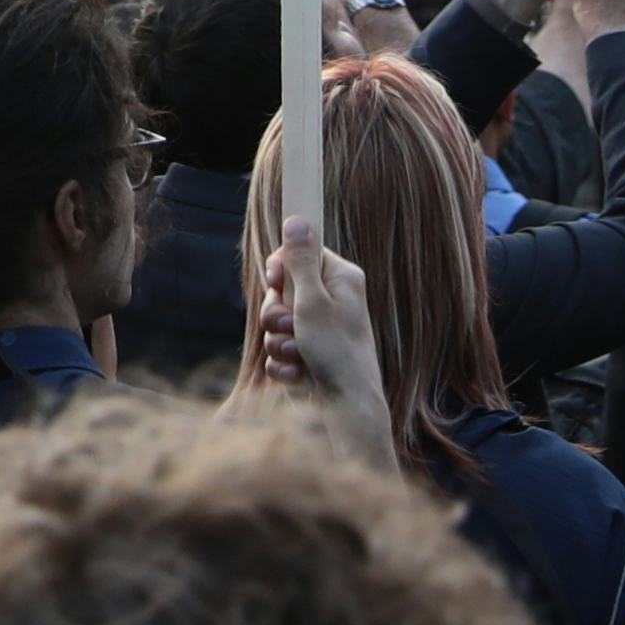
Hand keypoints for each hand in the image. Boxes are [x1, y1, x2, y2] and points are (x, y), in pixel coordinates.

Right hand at [253, 216, 391, 443]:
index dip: (281, 268)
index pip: (301, 253)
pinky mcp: (312, 353)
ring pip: (279, 322)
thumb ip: (301, 261)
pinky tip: (298, 373)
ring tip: (298, 355)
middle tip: (290, 327)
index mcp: (340, 278)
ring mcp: (322, 328)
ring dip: (279, 341)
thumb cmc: (336, 352)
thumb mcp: (313, 301)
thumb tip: (297, 219)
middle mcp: (333, 299)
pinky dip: (285, 362)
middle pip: (283, 290)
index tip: (274, 282)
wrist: (349, 406)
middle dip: (277, 313)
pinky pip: (282, 348)